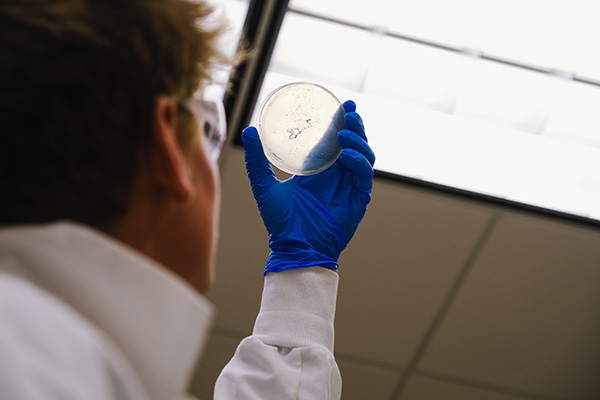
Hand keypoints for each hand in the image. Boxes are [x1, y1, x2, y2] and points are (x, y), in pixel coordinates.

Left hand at [243, 100, 374, 274]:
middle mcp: (337, 174)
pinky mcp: (359, 197)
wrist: (295, 246)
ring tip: (345, 130)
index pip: (334, 140)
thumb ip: (256, 160)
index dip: (340, 121)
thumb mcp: (264, 185)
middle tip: (349, 109)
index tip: (341, 104)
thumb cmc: (281, 221)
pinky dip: (358, 161)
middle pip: (354, 142)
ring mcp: (349, 185)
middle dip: (354, 125)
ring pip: (363, 154)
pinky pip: (364, 174)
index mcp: (320, 169)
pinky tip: (347, 154)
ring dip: (358, 140)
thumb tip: (248, 131)